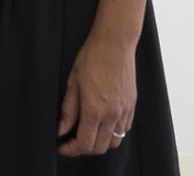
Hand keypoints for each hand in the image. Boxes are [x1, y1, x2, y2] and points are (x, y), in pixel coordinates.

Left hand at [57, 33, 135, 155]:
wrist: (114, 44)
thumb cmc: (91, 58)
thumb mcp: (72, 82)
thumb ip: (68, 109)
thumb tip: (62, 130)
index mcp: (95, 109)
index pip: (85, 143)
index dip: (71, 149)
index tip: (62, 147)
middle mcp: (113, 115)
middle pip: (100, 148)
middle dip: (83, 149)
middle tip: (70, 141)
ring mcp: (125, 112)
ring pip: (114, 142)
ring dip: (99, 143)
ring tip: (85, 133)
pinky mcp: (132, 107)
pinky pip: (123, 130)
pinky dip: (111, 134)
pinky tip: (100, 124)